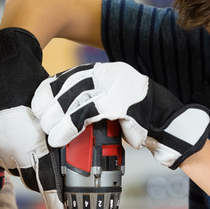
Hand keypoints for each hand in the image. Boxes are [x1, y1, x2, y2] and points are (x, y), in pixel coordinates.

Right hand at [0, 15, 66, 208]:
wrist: (3, 64)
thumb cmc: (34, 85)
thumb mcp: (56, 114)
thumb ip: (62, 139)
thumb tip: (74, 162)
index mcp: (32, 143)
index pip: (46, 181)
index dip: (55, 202)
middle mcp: (10, 150)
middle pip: (30, 176)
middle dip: (41, 174)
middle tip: (51, 169)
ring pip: (14, 166)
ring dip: (23, 160)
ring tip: (29, 140)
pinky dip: (8, 151)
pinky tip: (14, 135)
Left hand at [31, 62, 209, 169]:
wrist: (171, 127)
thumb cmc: (141, 119)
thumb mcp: (114, 104)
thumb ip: (92, 102)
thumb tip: (61, 113)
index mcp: (108, 71)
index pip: (70, 75)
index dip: (50, 89)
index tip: (37, 103)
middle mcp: (111, 73)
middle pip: (69, 84)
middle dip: (50, 104)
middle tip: (40, 121)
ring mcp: (117, 86)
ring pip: (75, 99)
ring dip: (57, 118)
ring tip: (49, 133)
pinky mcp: (121, 103)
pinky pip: (87, 114)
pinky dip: (69, 127)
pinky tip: (60, 137)